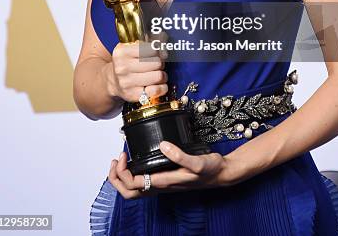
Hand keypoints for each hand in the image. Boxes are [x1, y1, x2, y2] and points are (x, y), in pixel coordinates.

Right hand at [107, 35, 168, 102]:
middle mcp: (122, 67)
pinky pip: (156, 90)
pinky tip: (158, 84)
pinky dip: (162, 87)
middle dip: (160, 63)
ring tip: (157, 74)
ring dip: (162, 75)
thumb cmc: (127, 62)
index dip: (158, 50)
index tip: (156, 53)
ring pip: (158, 76)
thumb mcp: (132, 47)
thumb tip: (163, 36)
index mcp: (121, 52)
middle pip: (156, 62)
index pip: (151, 48)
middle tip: (157, 65)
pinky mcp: (132, 95)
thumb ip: (149, 39)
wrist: (112, 81)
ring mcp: (126, 83)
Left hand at [108, 141, 239, 198]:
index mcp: (164, 182)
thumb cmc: (210, 169)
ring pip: (134, 190)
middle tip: (117, 159)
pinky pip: (142, 182)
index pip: (133, 184)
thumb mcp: (197, 161)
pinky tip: (136, 161)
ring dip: (122, 177)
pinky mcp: (166, 179)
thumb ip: (180, 155)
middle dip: (116, 178)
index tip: (124, 154)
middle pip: (129, 192)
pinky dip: (133, 174)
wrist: (220, 174)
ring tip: (121, 160)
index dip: (123, 171)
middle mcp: (160, 186)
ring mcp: (162, 184)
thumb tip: (163, 145)